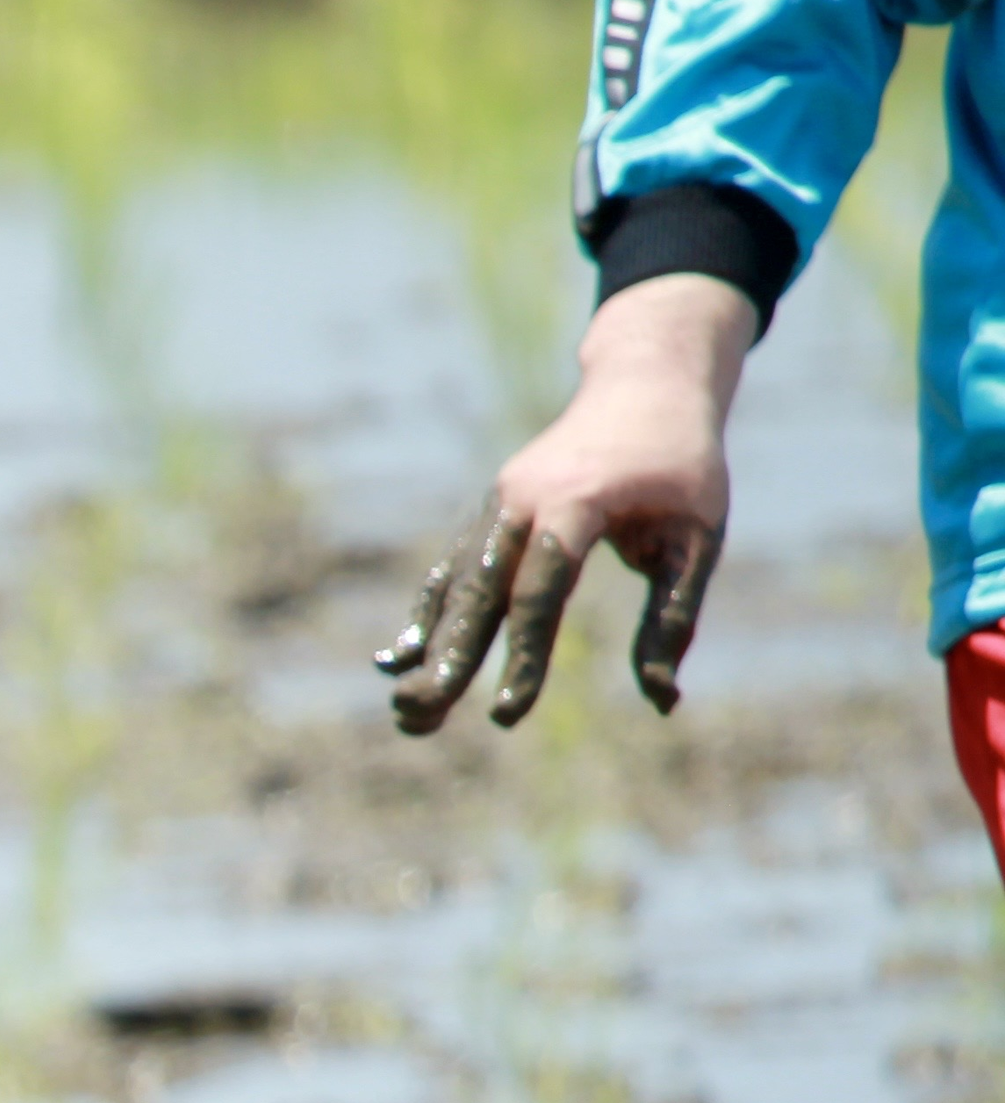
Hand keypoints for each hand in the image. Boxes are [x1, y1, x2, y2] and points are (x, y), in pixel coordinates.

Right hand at [377, 272, 755, 731]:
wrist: (645, 384)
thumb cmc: (683, 466)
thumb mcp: (700, 538)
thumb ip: (674, 617)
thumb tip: (662, 700)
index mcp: (575, 500)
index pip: (539, 590)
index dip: (522, 655)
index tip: (508, 716)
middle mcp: (520, 500)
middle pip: (475, 592)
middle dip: (446, 659)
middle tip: (417, 718)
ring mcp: (496, 506)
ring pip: (454, 586)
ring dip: (429, 649)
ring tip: (408, 712)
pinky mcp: (489, 514)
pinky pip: (450, 570)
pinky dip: (428, 616)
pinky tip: (402, 660)